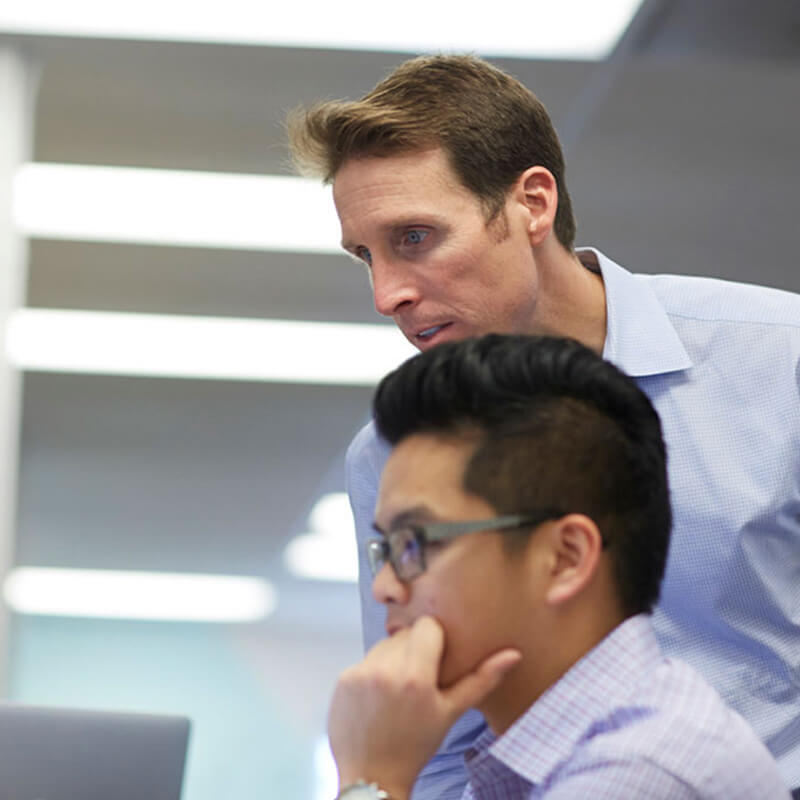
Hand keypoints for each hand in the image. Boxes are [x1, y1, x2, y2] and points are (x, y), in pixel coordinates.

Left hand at [327, 615, 520, 799]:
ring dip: (393, 659)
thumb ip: (482, 680)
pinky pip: (365, 660)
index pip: (427, 626)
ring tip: (398, 691)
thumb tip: (513, 654)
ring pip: (384, 645)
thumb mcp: (451, 713)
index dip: (434, 640)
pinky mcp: (342, 679)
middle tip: (418, 681)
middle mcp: (385, 670)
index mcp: (416, 676)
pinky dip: (372, 672)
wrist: (373, 776)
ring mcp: (360, 674)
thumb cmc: (417, 745)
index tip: (436, 661)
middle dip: (414, 651)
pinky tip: (378, 699)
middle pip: (405, 634)